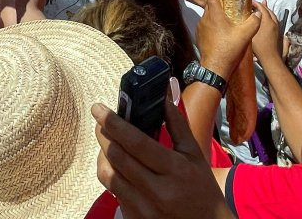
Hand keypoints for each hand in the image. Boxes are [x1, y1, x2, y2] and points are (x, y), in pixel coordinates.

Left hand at [93, 91, 230, 218]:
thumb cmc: (203, 190)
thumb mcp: (194, 155)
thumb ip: (177, 124)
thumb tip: (165, 95)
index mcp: (175, 169)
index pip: (136, 142)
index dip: (113, 123)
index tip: (99, 109)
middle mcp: (158, 190)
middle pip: (117, 156)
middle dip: (103, 134)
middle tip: (100, 120)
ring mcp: (144, 208)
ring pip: (109, 175)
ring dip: (103, 154)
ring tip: (106, 142)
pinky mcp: (135, 218)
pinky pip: (113, 192)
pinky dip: (111, 174)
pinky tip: (116, 165)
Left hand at [196, 0, 261, 78]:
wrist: (214, 68)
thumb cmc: (229, 49)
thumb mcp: (245, 35)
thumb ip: (254, 22)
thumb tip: (258, 13)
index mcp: (214, 14)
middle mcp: (205, 18)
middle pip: (211, 4)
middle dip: (221, 2)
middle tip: (232, 4)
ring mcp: (201, 27)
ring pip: (209, 15)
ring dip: (218, 14)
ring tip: (229, 18)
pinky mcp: (200, 36)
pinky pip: (207, 25)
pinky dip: (214, 24)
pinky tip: (223, 31)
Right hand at [248, 0, 282, 63]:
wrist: (270, 57)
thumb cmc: (259, 46)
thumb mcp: (252, 33)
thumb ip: (254, 22)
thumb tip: (254, 14)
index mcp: (268, 21)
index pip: (262, 8)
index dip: (256, 3)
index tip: (250, 1)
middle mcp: (274, 22)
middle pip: (268, 10)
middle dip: (262, 6)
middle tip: (254, 3)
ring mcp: (277, 27)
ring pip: (272, 15)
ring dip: (266, 11)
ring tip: (261, 9)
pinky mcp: (278, 32)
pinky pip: (274, 20)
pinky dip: (270, 16)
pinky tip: (266, 19)